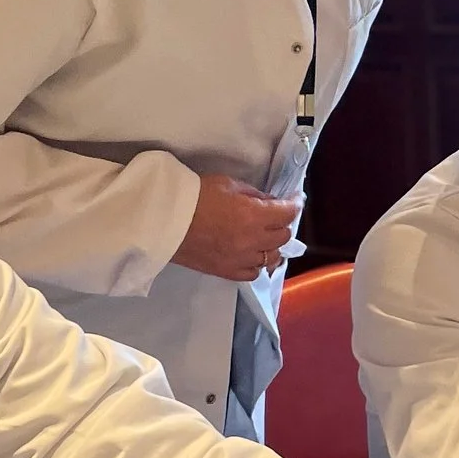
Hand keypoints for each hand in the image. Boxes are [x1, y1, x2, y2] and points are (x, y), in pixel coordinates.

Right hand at [172, 174, 299, 281]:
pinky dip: (256, 264)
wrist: (164, 219)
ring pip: (272, 257)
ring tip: (264, 238)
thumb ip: (253, 194)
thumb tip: (269, 202)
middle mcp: (253, 240)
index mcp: (254, 215)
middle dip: (282, 223)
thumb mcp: (228, 184)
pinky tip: (251, 255)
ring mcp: (241, 259)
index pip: (288, 213)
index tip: (294, 200)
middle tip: (274, 216)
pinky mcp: (227, 271)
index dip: (294, 204)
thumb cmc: (195, 196)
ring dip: (272, 246)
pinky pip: (253, 273)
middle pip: (283, 236)